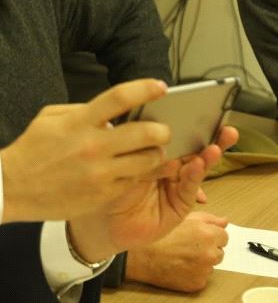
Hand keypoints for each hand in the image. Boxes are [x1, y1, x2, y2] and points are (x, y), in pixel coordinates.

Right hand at [0, 79, 170, 222]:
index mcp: (78, 123)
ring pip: (148, 160)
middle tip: (162, 129)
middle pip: (146, 133)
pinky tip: (134, 169)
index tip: (160, 86)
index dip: (144, 88)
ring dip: (156, 153)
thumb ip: (80, 110)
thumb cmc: (30, 150)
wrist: (13, 187)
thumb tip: (110, 110)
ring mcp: (100, 174)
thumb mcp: (48, 118)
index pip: (119, 98)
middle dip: (162, 129)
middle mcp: (93, 147)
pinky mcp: (103, 195)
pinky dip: (139, 174)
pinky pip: (134, 182)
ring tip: (151, 151)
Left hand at [68, 126, 237, 262]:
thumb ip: (140, 146)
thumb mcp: (124, 160)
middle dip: (212, 139)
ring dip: (208, 157)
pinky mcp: (180, 204)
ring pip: (197, 168)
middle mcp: (171, 167)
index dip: (192, 124)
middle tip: (226, 129)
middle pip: (194, 149)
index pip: (178, 135)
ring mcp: (177, 185)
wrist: (107, 221)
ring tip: (215, 147)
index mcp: (157, 153)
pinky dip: (195, 176)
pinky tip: (198, 164)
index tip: (206, 112)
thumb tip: (150, 125)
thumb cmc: (111, 186)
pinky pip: (188, 188)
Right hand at [125, 211, 228, 291]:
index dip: (210, 235)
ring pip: (211, 265)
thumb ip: (207, 218)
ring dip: (201, 261)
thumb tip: (223, 222)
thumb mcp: (180, 217)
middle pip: (219, 251)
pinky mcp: (198, 283)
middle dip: (207, 248)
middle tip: (187, 245)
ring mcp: (205, 270)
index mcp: (207, 234)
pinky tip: (179, 265)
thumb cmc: (157, 236)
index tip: (197, 236)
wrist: (141, 257)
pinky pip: (202, 277)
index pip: (224, 236)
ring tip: (181, 255)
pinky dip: (194, 273)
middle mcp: (209, 253)